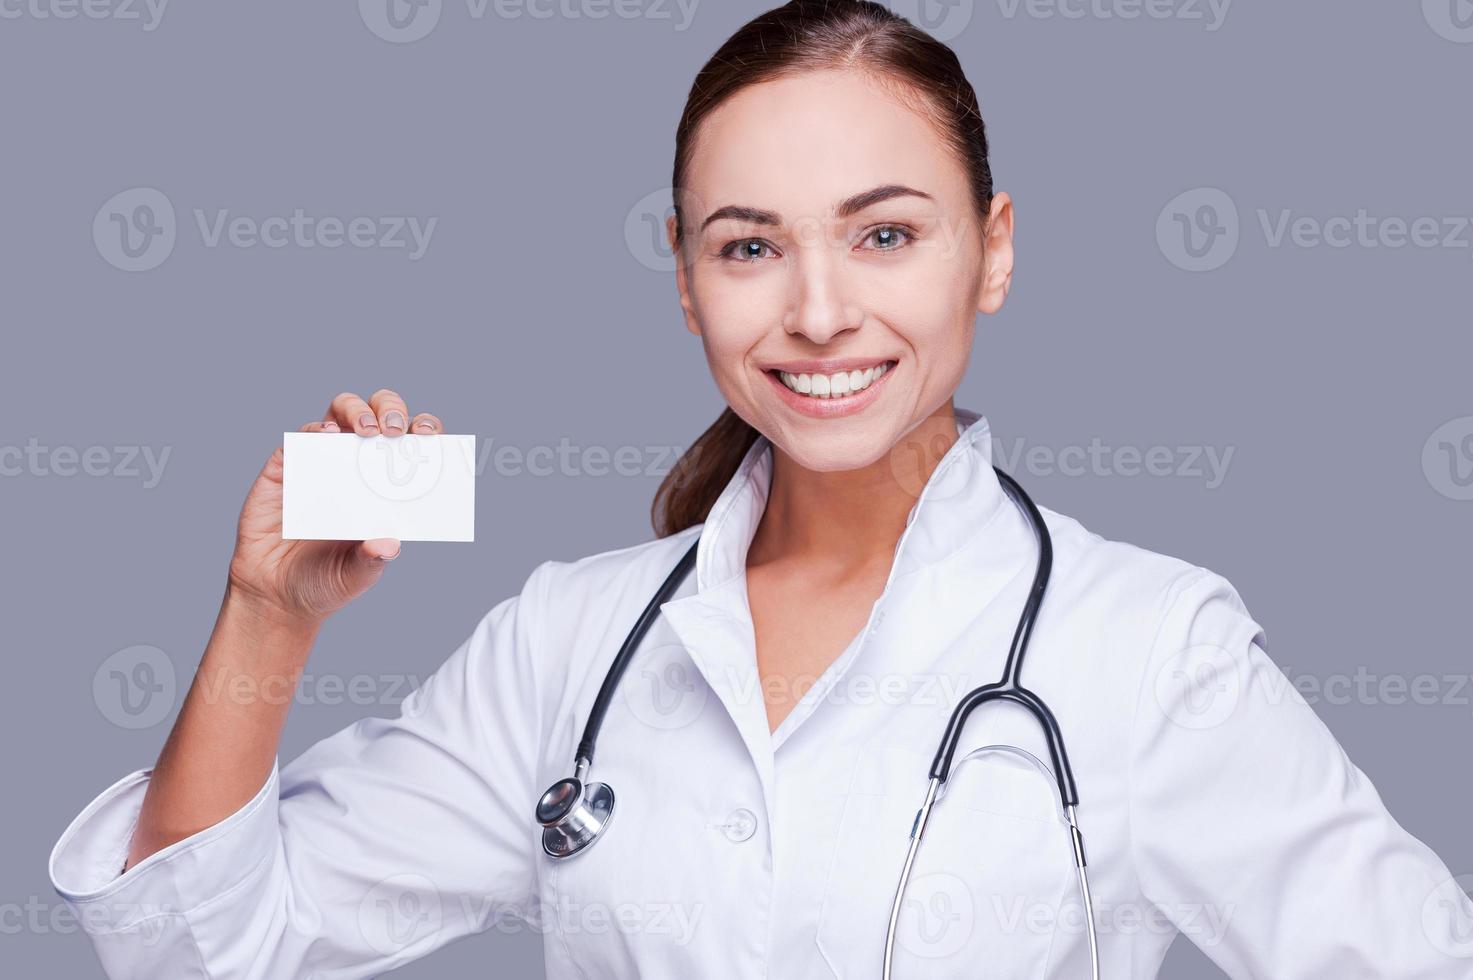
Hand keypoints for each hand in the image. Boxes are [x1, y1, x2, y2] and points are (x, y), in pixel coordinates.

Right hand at [226, 388, 443, 626]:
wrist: (275, 595)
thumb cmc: (324, 581)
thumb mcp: (356, 575)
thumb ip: (372, 560)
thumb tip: (389, 545)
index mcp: (384, 486)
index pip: (411, 445)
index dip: (424, 431)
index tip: (432, 435)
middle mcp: (356, 466)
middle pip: (379, 415)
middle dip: (392, 411)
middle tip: (395, 431)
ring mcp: (321, 461)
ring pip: (341, 412)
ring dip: (357, 411)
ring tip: (367, 430)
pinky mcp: (285, 467)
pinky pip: (300, 436)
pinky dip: (315, 429)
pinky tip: (327, 437)